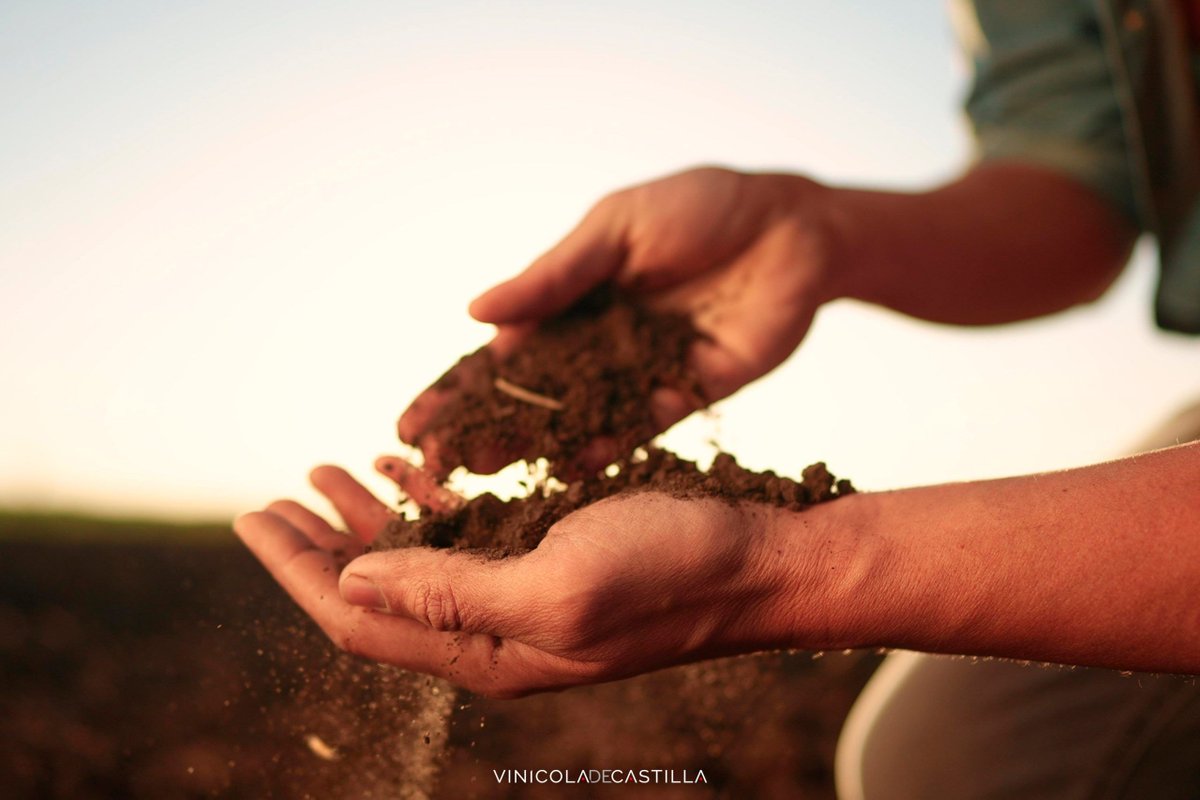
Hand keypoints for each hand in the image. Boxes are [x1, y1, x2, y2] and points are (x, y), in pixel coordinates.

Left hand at [234, 456, 821, 697]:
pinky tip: (410, 471)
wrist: (758, 562)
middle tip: (275, 495)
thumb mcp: (555, 584)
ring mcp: (521, 596)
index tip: (251, 517)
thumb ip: (450, 593)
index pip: (358, 619)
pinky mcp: (550, 560)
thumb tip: (346, 584)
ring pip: (417, 562)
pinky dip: (429, 504)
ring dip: (367, 519)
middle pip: (375, 593)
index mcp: (485, 650)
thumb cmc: (669, 571)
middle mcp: (493, 631)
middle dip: (318, 544)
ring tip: (330, 468)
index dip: (296, 572)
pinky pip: (468, 539)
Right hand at [399, 166, 837, 477]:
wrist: (793, 228)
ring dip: (530, 449)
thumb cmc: (700, 208)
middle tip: (431, 472)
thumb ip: (555, 277)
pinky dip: (604, 450)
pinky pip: (639, 429)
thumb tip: (475, 312)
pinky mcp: (687, 394)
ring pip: (575, 420)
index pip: (501, 354)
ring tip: (483, 481)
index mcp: (571, 302)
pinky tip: (567, 474)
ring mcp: (639, 375)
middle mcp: (598, 347)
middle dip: (480, 431)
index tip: (409, 426)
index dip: (456, 390)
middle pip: (528, 399)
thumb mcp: (617, 230)